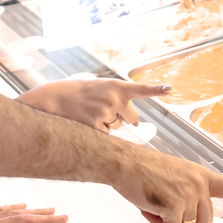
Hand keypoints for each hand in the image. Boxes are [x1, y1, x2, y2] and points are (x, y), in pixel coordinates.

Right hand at [19, 78, 170, 130]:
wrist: (52, 99)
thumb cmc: (75, 93)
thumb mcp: (97, 86)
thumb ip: (116, 97)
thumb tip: (133, 121)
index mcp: (116, 86)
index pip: (140, 89)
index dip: (156, 90)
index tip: (169, 89)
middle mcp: (114, 99)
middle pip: (132, 118)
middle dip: (123, 118)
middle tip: (102, 110)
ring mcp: (106, 113)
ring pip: (117, 128)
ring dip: (107, 124)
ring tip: (88, 113)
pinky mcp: (97, 127)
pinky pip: (106, 136)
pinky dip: (97, 132)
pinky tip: (85, 122)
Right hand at [112, 148, 222, 222]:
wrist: (125, 162)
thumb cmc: (145, 169)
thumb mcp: (175, 175)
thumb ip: (190, 192)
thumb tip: (193, 218)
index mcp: (201, 175)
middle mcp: (199, 184)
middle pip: (205, 221)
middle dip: (186, 221)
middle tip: (166, 207)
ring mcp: (188, 194)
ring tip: (155, 204)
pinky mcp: (175, 205)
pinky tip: (150, 208)